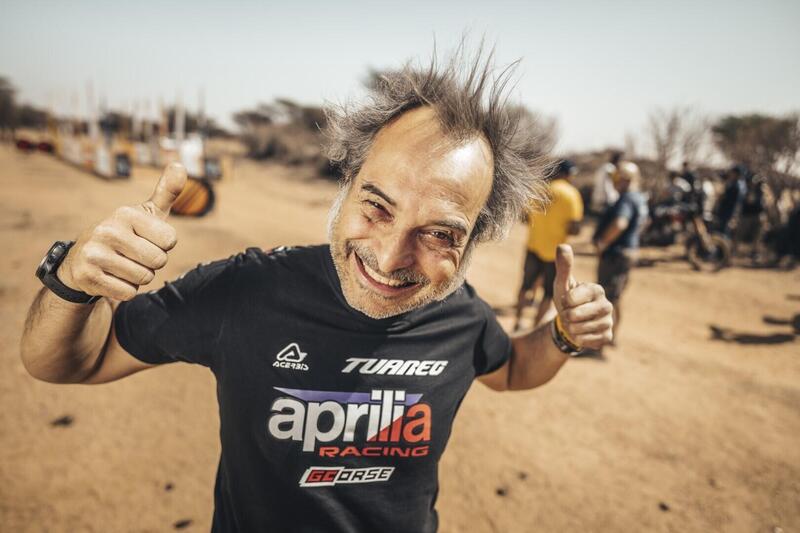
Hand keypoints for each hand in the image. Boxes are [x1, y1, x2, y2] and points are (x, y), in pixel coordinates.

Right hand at [58, 163, 186, 300]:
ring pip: (144, 278)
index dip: (163, 245)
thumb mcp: (146, 213)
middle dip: (152, 263)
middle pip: (158, 261)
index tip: (147, 239)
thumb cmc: (126, 234)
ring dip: (138, 277)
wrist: (82, 260)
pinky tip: (111, 277)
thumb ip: (166, 192)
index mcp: (125, 213)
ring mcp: (94, 254)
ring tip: (122, 265)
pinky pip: (129, 293)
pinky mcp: (88, 277)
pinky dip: (125, 290)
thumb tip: (180, 165)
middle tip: (133, 255)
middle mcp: (107, 230)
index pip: (170, 240)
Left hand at [552, 244, 613, 349]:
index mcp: (596, 289)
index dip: (563, 302)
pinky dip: (580, 339)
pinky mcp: (607, 336)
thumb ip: (563, 266)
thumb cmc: (567, 299)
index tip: (566, 300)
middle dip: (566, 316)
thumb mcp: (562, 283)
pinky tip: (580, 333)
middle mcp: (606, 304)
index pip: (571, 298)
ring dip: (571, 329)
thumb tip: (562, 245)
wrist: (571, 322)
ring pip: (581, 329)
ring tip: (573, 324)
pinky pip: (589, 341)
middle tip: (568, 315)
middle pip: (576, 315)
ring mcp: (608, 321)